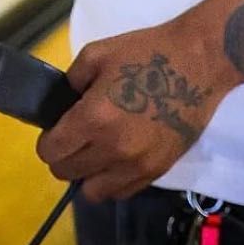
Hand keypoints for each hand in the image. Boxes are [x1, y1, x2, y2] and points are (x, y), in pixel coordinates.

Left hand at [36, 21, 233, 201]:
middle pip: (67, 173)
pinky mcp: (158, 171)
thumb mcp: (96, 54)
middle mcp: (113, 149)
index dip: (47, 141)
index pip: (52, 151)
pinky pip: (123, 192)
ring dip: (87, 174)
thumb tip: (61, 104)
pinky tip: (116, 158)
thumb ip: (71, 81)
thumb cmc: (144, 52)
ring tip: (94, 151)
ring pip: (94, 191)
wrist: (196, 64)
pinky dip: (112, 180)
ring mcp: (137, 165)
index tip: (53, 131)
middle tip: (72, 138)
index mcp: (94, 117)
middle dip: (62, 156)